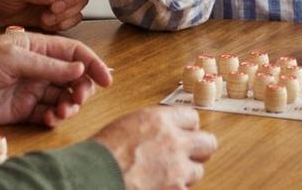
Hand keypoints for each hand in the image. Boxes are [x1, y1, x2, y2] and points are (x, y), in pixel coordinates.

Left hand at [0, 31, 111, 127]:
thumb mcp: (13, 59)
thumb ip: (48, 66)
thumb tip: (80, 71)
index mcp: (37, 46)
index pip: (74, 54)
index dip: (92, 65)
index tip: (107, 80)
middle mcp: (37, 67)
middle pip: (73, 78)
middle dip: (81, 89)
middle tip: (78, 99)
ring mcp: (30, 89)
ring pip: (62, 97)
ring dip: (69, 105)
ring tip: (63, 112)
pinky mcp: (22, 110)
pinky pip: (47, 114)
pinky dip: (54, 118)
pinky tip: (51, 119)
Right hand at [92, 106, 217, 188]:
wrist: (93, 178)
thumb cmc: (100, 155)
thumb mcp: (125, 127)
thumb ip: (149, 128)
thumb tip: (157, 134)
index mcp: (160, 120)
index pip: (192, 118)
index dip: (187, 128)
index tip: (184, 133)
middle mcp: (174, 142)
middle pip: (208, 143)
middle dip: (199, 150)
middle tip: (188, 155)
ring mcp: (177, 170)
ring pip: (198, 171)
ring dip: (185, 174)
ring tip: (167, 176)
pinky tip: (160, 188)